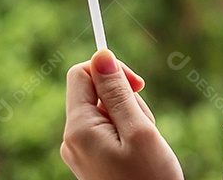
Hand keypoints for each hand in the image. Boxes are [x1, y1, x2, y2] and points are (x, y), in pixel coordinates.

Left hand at [61, 49, 182, 179]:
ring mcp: (80, 151)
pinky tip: (139, 152)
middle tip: (144, 127)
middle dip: (126, 98)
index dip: (111, 70)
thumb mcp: (139, 130)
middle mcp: (72, 139)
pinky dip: (128, 133)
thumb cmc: (150, 179)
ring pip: (105, 111)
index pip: (82, 74)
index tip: (139, 86)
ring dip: (130, 117)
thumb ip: (117, 91)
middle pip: (96, 92)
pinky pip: (108, 130)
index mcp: (79, 129)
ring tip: (145, 144)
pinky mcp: (91, 160)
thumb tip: (101, 54)